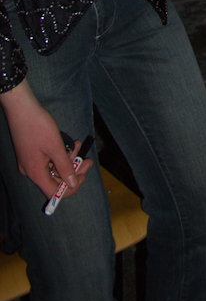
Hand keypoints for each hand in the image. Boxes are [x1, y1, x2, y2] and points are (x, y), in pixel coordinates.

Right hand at [0, 80, 93, 199]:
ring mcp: (30, 161)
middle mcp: (31, 170)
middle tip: (87, 159)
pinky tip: (69, 140)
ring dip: (68, 157)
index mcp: (35, 173)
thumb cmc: (38, 126)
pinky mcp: (31, 152)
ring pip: (53, 166)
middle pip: (55, 178)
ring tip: (79, 144)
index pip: (54, 193)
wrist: (22, 107)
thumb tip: (73, 184)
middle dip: (73, 169)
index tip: (83, 175)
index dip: (70, 187)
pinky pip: (48, 158)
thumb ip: (65, 167)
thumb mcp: (56, 147)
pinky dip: (60, 151)